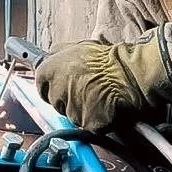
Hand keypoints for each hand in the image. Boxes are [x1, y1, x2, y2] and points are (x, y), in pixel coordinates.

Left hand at [35, 35, 171, 130]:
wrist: (130, 73)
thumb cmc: (108, 60)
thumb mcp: (78, 47)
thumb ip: (59, 55)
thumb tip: (51, 57)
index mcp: (49, 71)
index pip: (41, 86)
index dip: (53, 87)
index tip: (62, 87)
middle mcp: (56, 92)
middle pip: (56, 103)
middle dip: (67, 99)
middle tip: (86, 90)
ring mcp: (71, 110)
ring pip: (72, 116)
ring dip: (83, 110)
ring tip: (99, 97)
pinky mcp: (87, 123)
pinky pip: (89, 124)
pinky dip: (97, 119)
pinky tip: (105, 107)